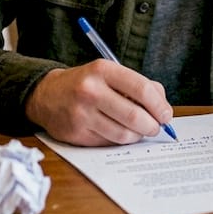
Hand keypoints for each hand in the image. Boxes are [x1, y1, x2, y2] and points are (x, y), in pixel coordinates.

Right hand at [25, 59, 173, 145]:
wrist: (47, 95)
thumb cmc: (87, 84)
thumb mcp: (109, 73)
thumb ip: (138, 85)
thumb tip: (163, 108)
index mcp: (103, 70)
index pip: (142, 89)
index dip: (159, 105)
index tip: (166, 115)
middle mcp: (91, 91)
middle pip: (135, 116)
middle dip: (152, 126)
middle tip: (155, 127)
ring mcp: (82, 114)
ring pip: (124, 134)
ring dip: (137, 136)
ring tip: (138, 130)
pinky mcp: (77, 134)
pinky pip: (109, 143)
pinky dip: (120, 141)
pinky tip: (119, 132)